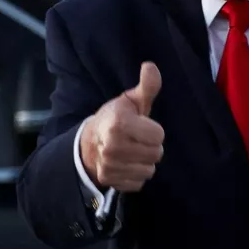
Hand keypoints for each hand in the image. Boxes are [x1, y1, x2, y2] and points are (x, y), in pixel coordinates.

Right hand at [80, 62, 163, 191]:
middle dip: (150, 146)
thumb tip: (150, 66)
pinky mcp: (110, 181)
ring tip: (131, 151)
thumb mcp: (130, 100)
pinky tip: (126, 164)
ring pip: (149, 170)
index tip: (141, 126)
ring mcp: (110, 166)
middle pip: (156, 154)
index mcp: (119, 124)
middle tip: (137, 139)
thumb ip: (146, 86)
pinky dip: (135, 174)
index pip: (159, 135)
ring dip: (144, 161)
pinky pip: (139, 182)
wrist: (89, 142)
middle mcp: (112, 147)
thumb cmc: (115, 118)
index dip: (153, 130)